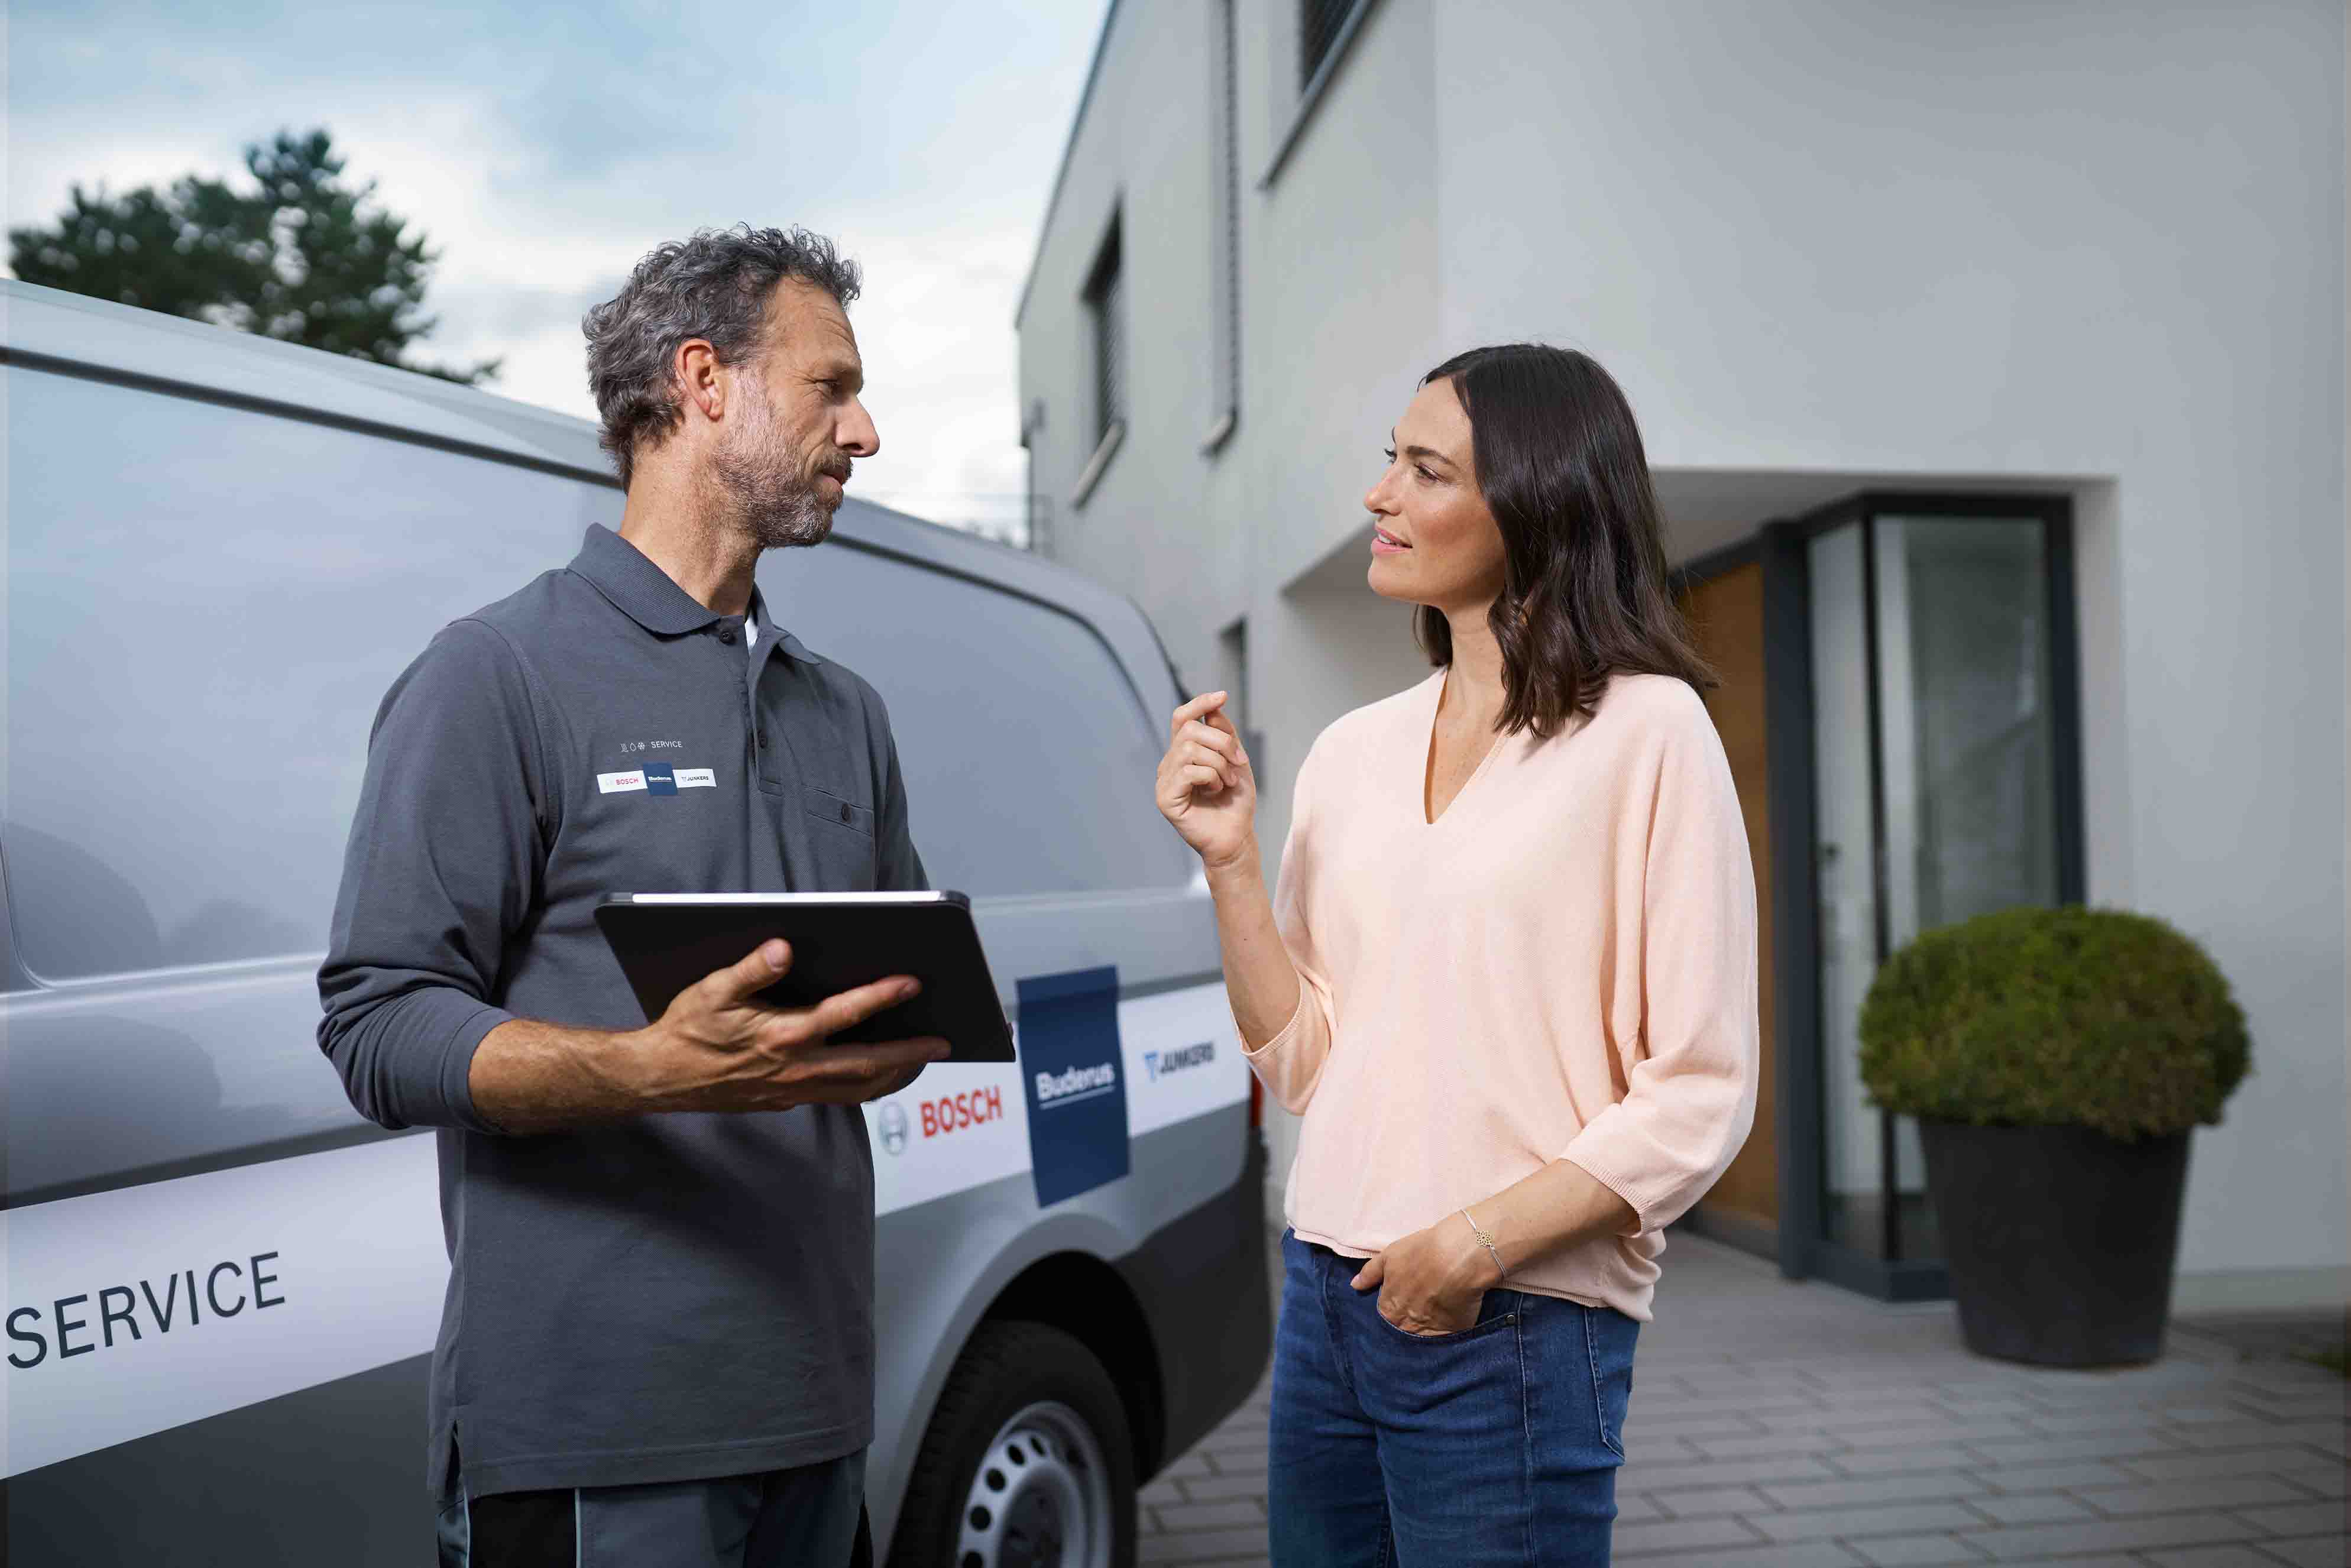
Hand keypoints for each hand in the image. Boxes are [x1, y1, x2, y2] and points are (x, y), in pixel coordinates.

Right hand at [623, 939, 948, 1113]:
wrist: (661, 1078)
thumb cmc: (687, 1029)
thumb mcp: (711, 990)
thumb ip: (750, 969)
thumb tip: (783, 949)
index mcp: (780, 1037)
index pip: (843, 1015)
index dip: (880, 997)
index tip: (912, 983)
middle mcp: (794, 1069)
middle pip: (867, 1065)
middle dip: (910, 1053)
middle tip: (945, 1041)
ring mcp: (793, 1091)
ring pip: (859, 1089)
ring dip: (896, 1075)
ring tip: (924, 1059)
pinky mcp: (787, 1101)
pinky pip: (841, 1096)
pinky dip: (869, 1086)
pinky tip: (881, 1073)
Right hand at [1155, 691, 1257, 870]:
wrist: (1236, 837)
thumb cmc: (1235, 802)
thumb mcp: (1236, 761)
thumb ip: (1224, 734)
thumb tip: (1214, 708)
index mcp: (1183, 753)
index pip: (1183, 718)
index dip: (1199, 703)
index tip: (1222, 695)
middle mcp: (1170, 764)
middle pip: (1191, 731)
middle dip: (1222, 742)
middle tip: (1239, 763)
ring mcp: (1165, 781)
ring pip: (1190, 750)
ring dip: (1219, 764)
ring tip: (1227, 782)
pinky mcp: (1165, 799)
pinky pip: (1189, 772)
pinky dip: (1210, 778)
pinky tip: (1215, 791)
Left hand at [1351, 1216, 1503, 1336]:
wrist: (1457, 1256)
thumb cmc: (1421, 1252)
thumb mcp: (1389, 1256)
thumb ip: (1370, 1273)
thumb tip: (1355, 1286)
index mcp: (1388, 1309)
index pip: (1385, 1316)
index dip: (1395, 1305)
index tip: (1405, 1295)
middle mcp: (1406, 1327)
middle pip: (1403, 1329)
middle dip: (1409, 1320)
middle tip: (1422, 1302)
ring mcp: (1430, 1334)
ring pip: (1424, 1337)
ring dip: (1427, 1327)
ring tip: (1437, 1309)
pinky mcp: (1453, 1334)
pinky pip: (1446, 1339)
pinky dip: (1447, 1331)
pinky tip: (1451, 1315)